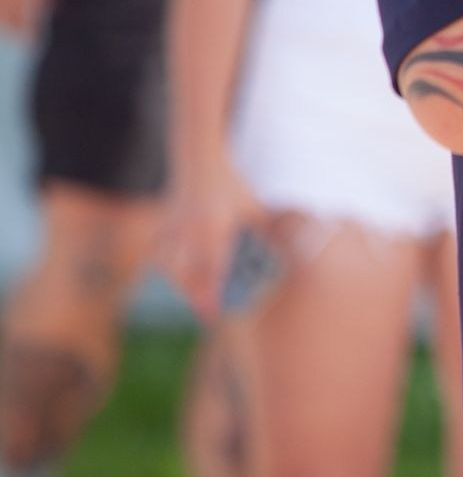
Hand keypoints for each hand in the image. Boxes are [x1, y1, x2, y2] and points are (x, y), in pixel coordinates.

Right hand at [161, 157, 256, 321]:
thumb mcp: (253, 209)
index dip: (213, 296)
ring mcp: (174, 231)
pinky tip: (175, 275)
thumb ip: (264, 233)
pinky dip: (169, 265)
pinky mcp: (164, 227)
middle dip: (198, 298)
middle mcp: (192, 234)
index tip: (216, 315)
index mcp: (216, 230)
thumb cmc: (232, 185)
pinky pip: (163, 253)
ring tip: (195, 298)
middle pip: (191, 276)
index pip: (213, 272)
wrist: (199, 161)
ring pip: (174, 268)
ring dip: (184, 285)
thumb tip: (284, 251)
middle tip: (207, 315)